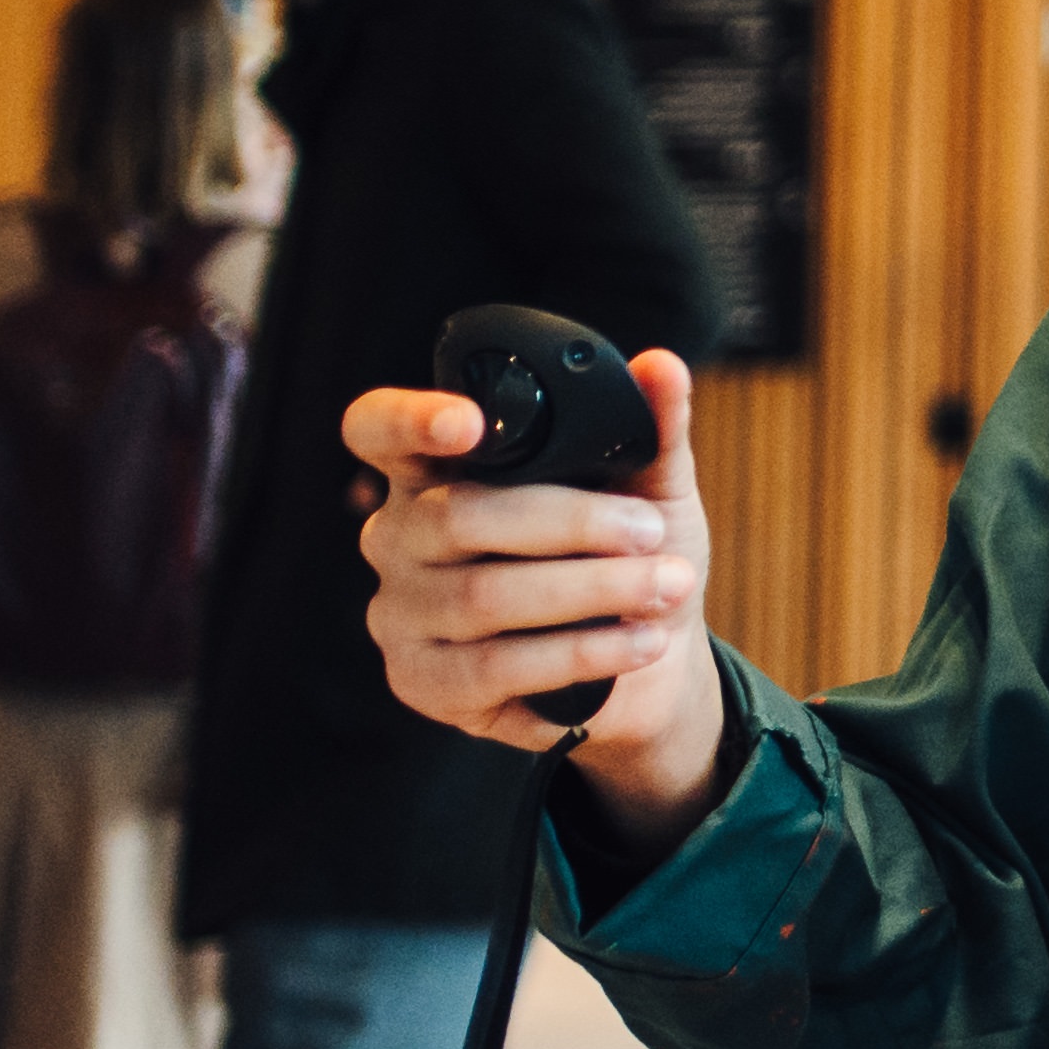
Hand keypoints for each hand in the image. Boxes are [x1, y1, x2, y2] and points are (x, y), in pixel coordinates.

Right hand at [351, 350, 741, 846]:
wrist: (648, 660)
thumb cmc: (632, 554)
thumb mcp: (650, 487)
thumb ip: (651, 428)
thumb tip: (661, 366)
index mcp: (438, 470)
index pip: (380, 428)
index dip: (410, 419)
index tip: (468, 421)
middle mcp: (399, 535)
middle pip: (457, 515)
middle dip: (570, 522)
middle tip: (650, 531)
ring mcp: (401, 611)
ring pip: (482, 596)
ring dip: (592, 590)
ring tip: (668, 586)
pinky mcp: (423, 681)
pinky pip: (495, 667)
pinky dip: (581, 653)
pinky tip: (639, 643)